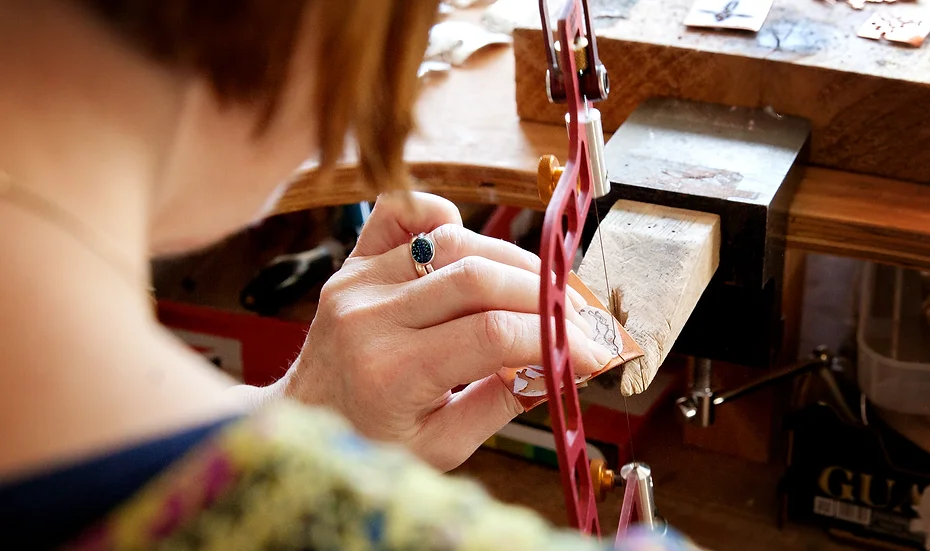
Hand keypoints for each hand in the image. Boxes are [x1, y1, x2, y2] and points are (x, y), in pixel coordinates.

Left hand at [277, 192, 611, 470]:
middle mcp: (368, 317)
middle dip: (544, 295)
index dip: (554, 335)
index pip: (490, 334)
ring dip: (511, 260)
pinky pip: (400, 213)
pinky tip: (473, 246)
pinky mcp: (352, 263)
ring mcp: (356, 282)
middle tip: (581, 317)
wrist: (305, 421)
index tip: (596, 350)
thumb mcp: (443, 445)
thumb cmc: (372, 440)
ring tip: (544, 290)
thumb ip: (503, 402)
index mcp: (389, 374)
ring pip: (451, 242)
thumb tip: (566, 363)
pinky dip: (444, 218)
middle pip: (477, 278)